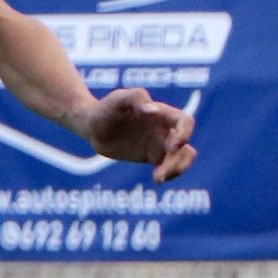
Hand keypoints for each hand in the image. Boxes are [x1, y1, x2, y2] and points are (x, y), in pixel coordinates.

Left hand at [80, 87, 197, 183]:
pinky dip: (167, 174)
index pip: (185, 122)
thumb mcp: (118, 99)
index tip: (173, 148)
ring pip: (180, 158)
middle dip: (179, 161)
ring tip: (159, 179)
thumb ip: (136, 98)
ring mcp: (159, 143)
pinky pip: (167, 166)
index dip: (185, 134)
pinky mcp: (151, 156)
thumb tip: (153, 110)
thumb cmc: (106, 108)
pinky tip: (157, 180)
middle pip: (185, 146)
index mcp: (162, 113)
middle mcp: (164, 128)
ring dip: (176, 170)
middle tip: (161, 172)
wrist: (92, 125)